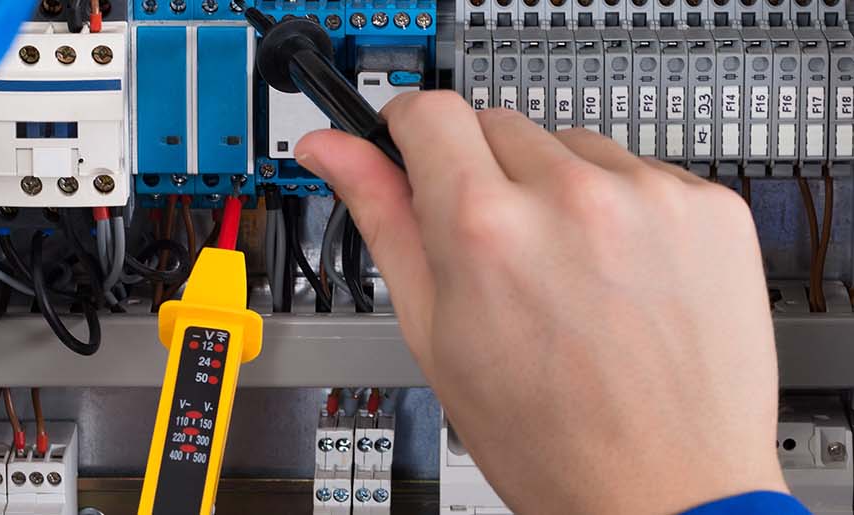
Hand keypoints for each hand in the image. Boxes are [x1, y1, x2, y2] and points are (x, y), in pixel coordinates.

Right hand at [296, 93, 785, 514]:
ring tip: (567, 275)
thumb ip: (383, 219)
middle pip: (498, 125)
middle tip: (498, 255)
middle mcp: (571, 197)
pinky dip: (624, 210)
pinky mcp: (709, 210)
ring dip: (557, 190)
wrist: (667, 491)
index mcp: (484, 228)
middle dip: (483, 175)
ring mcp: (650, 199)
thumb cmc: (547, 438)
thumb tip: (335, 151)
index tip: (414, 151)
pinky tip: (620, 277)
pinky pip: (643, 174)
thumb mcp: (434, 333)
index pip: (428, 113)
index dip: (409, 132)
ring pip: (572, 147)